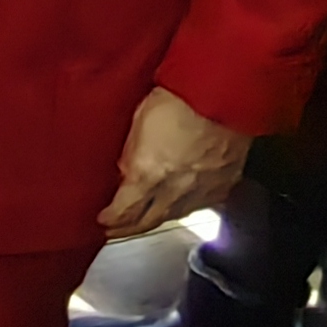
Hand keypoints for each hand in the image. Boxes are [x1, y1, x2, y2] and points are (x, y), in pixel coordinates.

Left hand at [99, 87, 249, 237]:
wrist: (223, 94)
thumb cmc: (176, 98)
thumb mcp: (138, 121)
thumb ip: (131, 152)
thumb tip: (126, 172)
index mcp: (149, 173)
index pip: (125, 209)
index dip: (112, 219)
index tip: (102, 221)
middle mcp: (176, 189)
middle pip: (149, 220)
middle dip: (129, 228)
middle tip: (115, 231)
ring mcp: (202, 190)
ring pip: (174, 216)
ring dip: (155, 220)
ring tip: (142, 222)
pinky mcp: (224, 186)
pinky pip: (200, 206)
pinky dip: (183, 209)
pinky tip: (175, 208)